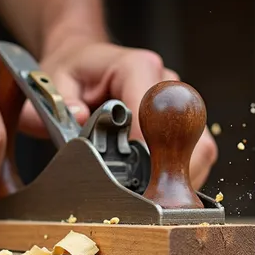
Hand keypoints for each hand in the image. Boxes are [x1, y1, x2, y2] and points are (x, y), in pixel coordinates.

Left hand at [19, 38, 217, 188]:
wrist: (84, 60)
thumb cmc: (73, 71)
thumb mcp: (54, 82)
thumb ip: (61, 102)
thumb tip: (80, 119)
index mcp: (136, 66)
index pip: (154, 108)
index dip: (147, 145)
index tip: (135, 172)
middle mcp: (165, 81)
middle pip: (188, 130)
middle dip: (170, 167)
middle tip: (145, 193)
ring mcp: (179, 103)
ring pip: (200, 146)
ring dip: (179, 176)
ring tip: (152, 195)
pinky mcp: (183, 122)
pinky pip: (196, 155)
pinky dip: (180, 176)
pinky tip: (157, 189)